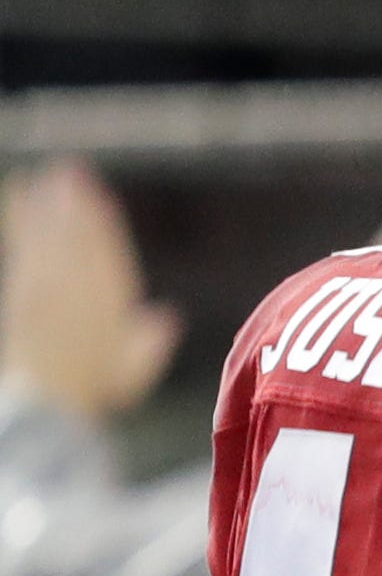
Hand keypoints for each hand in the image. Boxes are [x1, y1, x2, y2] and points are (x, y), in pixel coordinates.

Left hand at [0, 158, 180, 422]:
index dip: (103, 225)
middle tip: (71, 171)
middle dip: (76, 206)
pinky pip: (25, 248)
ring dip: (50, 207)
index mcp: (112, 305)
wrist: (46, 403)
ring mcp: (47, 287)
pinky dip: (22, 222)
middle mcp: (80, 290)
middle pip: (79, 239)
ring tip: (47, 178)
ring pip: (51, 238)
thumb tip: (168, 316)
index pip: (108, 256)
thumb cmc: (91, 392)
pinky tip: (19, 198)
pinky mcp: (23, 291)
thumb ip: (149, 345)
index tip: (98, 198)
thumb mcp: (130, 374)